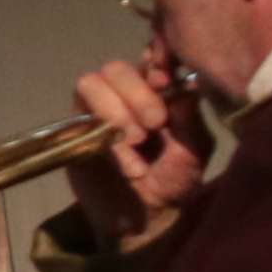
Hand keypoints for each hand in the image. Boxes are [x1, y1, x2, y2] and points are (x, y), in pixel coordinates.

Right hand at [66, 54, 211, 232]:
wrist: (145, 215)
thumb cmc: (175, 179)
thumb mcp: (195, 149)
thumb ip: (190, 117)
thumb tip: (186, 84)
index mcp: (157, 91)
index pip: (149, 55)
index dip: (154, 60)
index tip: (165, 81)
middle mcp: (124, 93)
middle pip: (118, 67)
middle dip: (138, 94)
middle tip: (156, 125)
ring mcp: (97, 109)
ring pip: (92, 83)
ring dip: (116, 111)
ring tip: (136, 142)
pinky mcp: (76, 129)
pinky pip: (81, 115)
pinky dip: (105, 137)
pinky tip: (127, 163)